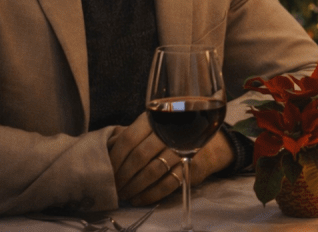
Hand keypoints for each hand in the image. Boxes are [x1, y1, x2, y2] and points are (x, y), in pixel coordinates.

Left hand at [108, 114, 235, 205]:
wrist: (211, 142)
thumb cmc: (174, 135)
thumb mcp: (155, 127)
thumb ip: (134, 134)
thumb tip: (107, 149)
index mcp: (156, 119)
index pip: (129, 139)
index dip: (115, 158)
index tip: (107, 170)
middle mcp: (170, 131)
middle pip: (139, 156)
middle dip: (123, 175)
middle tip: (114, 186)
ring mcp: (183, 148)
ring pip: (153, 171)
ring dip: (135, 186)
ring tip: (125, 193)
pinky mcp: (192, 166)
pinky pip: (167, 184)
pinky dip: (150, 194)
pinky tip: (139, 198)